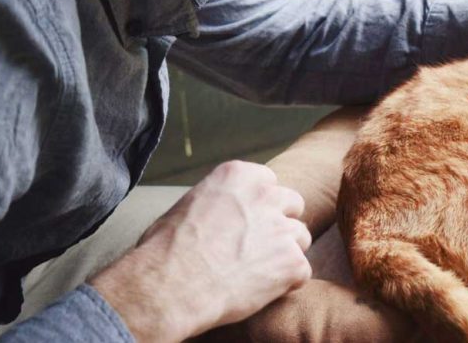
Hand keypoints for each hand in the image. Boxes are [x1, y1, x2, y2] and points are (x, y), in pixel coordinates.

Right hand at [89, 161, 311, 341]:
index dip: (260, 205)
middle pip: (292, 204)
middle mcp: (265, 195)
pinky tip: (259, 291)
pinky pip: (301, 272)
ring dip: (284, 253)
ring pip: (300, 238)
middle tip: (257, 247)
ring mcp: (281, 228)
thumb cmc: (166, 249)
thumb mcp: (187, 206)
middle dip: (280, 223)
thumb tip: (218, 213)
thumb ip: (217, 202)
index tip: (248, 222)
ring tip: (255, 272)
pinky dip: (285, 284)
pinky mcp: (291, 262)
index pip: (268, 182)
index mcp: (238, 176)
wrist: (170, 285)